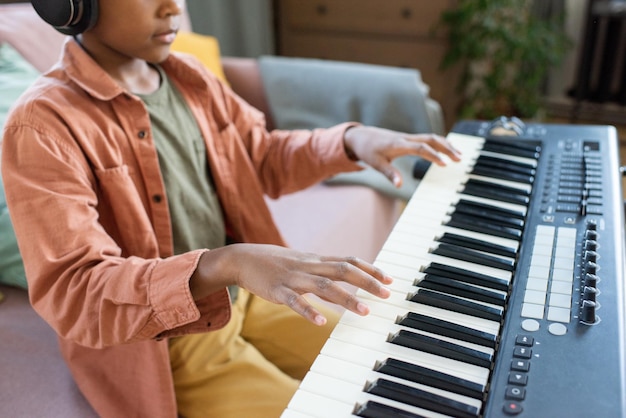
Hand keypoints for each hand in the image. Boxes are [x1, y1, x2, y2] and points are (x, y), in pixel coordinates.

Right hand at [191, 243, 392, 325]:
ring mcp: (293, 278)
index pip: (349, 261)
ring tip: (364, 312)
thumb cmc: (276, 263)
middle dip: (367, 282)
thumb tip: (346, 283)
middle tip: (386, 294)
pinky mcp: (277, 291)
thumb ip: (323, 272)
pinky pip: (295, 301)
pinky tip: (321, 322)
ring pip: (324, 286)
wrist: (243, 258)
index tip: (389, 279)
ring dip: (346, 299)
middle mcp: (309, 266)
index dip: (370, 269)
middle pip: (343, 271)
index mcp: (316, 260)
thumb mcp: (303, 264)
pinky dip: (309, 311)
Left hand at [343, 126, 461, 186]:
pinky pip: (428, 139)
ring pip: (431, 137)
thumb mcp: (375, 164)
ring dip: (446, 145)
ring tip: (459, 155)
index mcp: (398, 144)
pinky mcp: (409, 138)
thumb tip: (399, 186)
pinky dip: (440, 143)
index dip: (433, 155)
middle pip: (431, 139)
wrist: (361, 136)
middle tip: (459, 159)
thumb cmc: (368, 150)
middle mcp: (406, 138)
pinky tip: (448, 150)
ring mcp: (409, 137)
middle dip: (446, 148)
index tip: (445, 164)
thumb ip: (389, 174)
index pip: (420, 148)